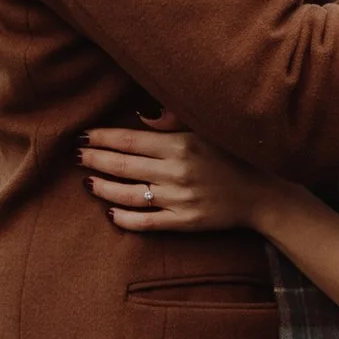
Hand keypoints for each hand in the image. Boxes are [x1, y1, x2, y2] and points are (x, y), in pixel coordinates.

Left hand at [81, 124, 281, 236]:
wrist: (261, 194)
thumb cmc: (232, 156)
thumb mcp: (206, 130)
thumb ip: (173, 121)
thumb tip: (141, 116)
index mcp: (180, 144)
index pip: (129, 140)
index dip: (102, 138)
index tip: (84, 136)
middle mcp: (176, 171)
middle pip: (123, 165)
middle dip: (95, 160)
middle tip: (77, 156)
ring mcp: (178, 199)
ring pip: (128, 195)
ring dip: (103, 188)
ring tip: (88, 183)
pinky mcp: (184, 222)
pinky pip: (146, 222)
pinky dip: (124, 219)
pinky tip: (110, 213)